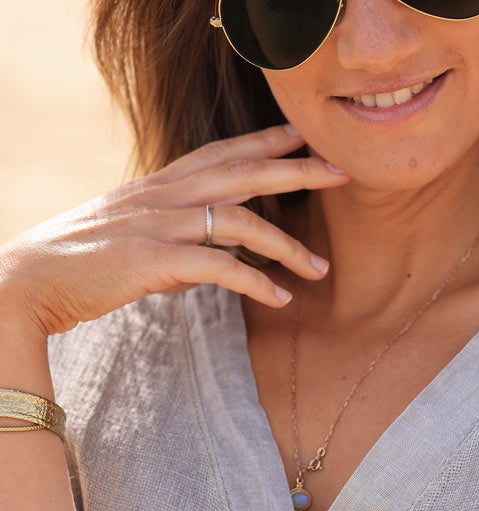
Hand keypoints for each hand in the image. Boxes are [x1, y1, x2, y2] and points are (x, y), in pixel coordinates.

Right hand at [0, 123, 349, 336]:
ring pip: (241, 221)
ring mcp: (160, 226)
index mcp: (159, 185)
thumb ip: (172, 236)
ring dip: (287, 245)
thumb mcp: (131, 235)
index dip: (263, 141)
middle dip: (297, 170)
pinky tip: (280, 299)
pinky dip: (256, 282)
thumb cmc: (82, 263)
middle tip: (341, 173)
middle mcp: (164, 196)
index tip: (301, 136)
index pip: (220, 152)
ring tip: (320, 269)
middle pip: (243, 173)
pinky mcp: (154, 261)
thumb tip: (206, 257)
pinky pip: (220, 268)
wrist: (31, 279)